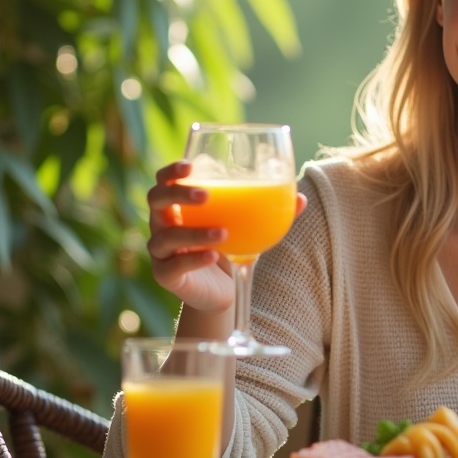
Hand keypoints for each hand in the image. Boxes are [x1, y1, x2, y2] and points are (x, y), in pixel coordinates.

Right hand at [146, 161, 306, 314]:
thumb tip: (301, 198)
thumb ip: (272, 212)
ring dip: (194, 232)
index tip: (190, 165)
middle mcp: (164, 224)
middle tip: (205, 196)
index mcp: (180, 206)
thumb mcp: (252, 228)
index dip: (171, 170)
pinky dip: (194, 259)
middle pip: (156, 199)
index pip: (164, 180)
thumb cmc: (235, 249)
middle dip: (177, 193)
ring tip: (223, 233)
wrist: (225, 291)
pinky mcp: (165, 275)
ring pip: (166, 236)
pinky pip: (173, 265)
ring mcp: (161, 251)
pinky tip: (214, 256)